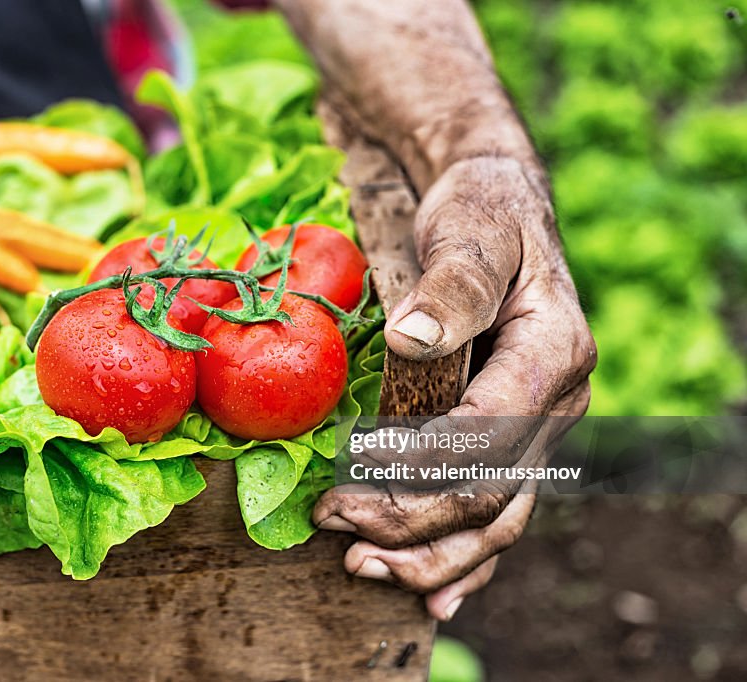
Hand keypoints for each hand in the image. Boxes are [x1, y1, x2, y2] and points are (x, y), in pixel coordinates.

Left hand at [314, 156, 596, 619]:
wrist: (497, 212)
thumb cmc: (483, 216)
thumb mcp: (473, 230)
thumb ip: (452, 284)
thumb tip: (415, 340)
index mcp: (553, 354)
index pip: (487, 431)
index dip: (419, 461)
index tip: (351, 466)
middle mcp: (557, 403)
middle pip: (490, 493)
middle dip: (410, 519)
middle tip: (334, 522)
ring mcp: (536, 429)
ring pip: (497, 520)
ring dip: (430, 555)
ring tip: (363, 566)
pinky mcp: (510, 440)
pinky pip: (495, 513)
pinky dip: (462, 557)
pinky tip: (431, 595)